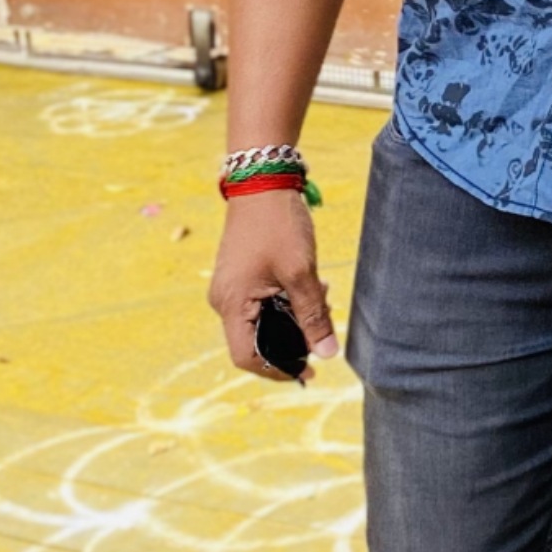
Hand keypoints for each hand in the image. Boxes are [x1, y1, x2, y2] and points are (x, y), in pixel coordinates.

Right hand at [207, 190, 339, 381]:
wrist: (262, 181)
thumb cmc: (278, 225)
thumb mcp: (301, 273)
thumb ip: (313, 316)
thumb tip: (327, 354)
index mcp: (232, 304)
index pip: (247, 357)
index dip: (278, 370)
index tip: (309, 370)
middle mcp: (224, 301)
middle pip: (256, 342)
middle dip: (293, 339)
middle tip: (324, 324)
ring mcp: (231, 288)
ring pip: (263, 322)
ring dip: (294, 318)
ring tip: (322, 296)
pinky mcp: (241, 277)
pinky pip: (262, 304)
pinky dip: (287, 302)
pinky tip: (311, 285)